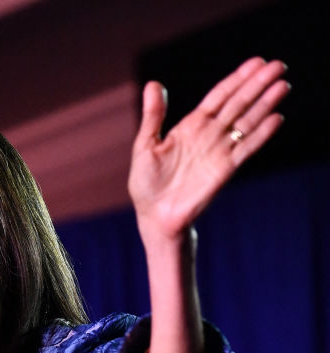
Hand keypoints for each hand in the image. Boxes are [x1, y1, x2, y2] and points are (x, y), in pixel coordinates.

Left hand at [128, 57, 289, 244]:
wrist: (154, 216)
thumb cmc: (146, 182)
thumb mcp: (145, 145)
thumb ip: (154, 115)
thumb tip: (153, 84)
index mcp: (191, 126)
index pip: (219, 96)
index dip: (237, 79)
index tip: (257, 62)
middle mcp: (209, 135)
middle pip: (238, 104)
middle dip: (257, 85)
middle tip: (279, 66)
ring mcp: (219, 151)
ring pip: (247, 122)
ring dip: (265, 104)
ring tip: (283, 86)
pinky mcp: (225, 169)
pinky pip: (246, 148)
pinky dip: (261, 134)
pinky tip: (275, 119)